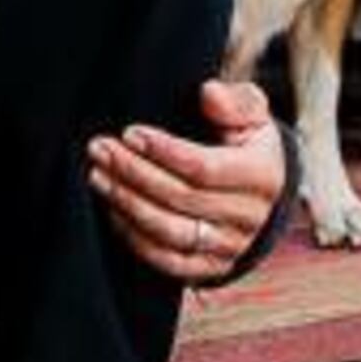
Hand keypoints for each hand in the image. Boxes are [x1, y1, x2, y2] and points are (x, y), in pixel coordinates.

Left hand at [88, 79, 287, 286]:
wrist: (258, 191)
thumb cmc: (247, 141)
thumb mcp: (251, 112)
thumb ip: (234, 100)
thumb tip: (209, 94)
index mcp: (262, 175)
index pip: (204, 168)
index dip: (163, 151)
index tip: (129, 133)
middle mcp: (250, 217)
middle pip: (182, 199)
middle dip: (134, 172)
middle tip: (100, 149)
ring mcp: (231, 247)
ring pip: (171, 232)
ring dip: (128, 204)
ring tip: (98, 177)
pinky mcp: (212, 267)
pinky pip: (168, 261)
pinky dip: (135, 238)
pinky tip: (113, 210)